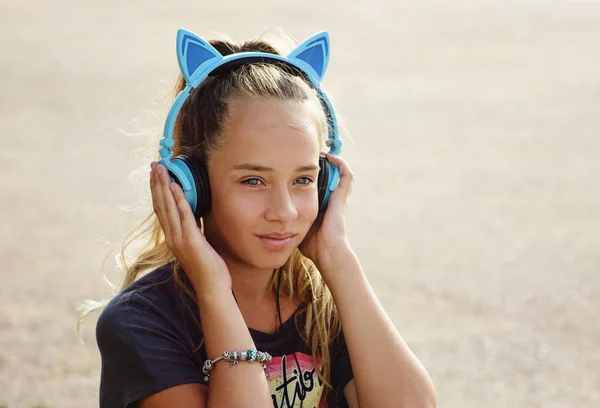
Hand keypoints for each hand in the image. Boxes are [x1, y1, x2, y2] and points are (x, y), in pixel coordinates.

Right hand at [150, 162, 230, 296]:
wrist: (212, 288)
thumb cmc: (208, 268)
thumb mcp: (198, 244)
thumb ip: (193, 229)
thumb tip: (195, 213)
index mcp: (172, 237)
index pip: (161, 210)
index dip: (157, 191)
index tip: (156, 175)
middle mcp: (172, 237)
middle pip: (160, 205)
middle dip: (157, 184)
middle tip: (154, 165)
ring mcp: (179, 240)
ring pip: (168, 207)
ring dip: (164, 187)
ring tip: (161, 170)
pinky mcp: (191, 241)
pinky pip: (184, 216)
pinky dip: (179, 201)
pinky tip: (176, 187)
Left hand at [299, 153, 353, 275]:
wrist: (328, 252)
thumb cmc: (313, 245)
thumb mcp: (297, 228)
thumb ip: (288, 221)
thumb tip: (271, 218)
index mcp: (323, 207)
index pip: (320, 186)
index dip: (312, 176)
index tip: (299, 166)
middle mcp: (333, 200)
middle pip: (330, 177)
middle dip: (321, 165)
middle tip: (308, 155)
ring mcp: (339, 198)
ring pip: (340, 173)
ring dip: (331, 161)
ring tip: (320, 151)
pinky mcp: (342, 197)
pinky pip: (346, 175)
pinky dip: (339, 164)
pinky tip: (328, 156)